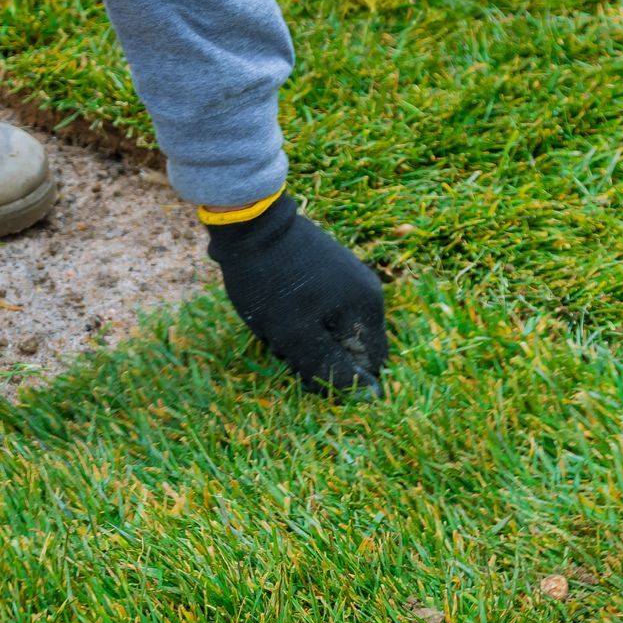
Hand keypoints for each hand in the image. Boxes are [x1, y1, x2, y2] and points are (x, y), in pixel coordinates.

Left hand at [206, 194, 386, 396]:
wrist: (250, 222)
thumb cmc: (271, 284)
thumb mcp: (296, 336)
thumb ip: (333, 369)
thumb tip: (372, 399)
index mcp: (367, 308)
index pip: (369, 364)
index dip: (339, 374)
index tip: (305, 364)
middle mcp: (368, 292)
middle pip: (351, 347)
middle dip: (320, 354)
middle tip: (286, 342)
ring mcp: (351, 278)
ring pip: (334, 330)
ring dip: (307, 338)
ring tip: (278, 324)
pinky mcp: (331, 270)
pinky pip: (324, 311)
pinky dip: (302, 319)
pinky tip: (279, 309)